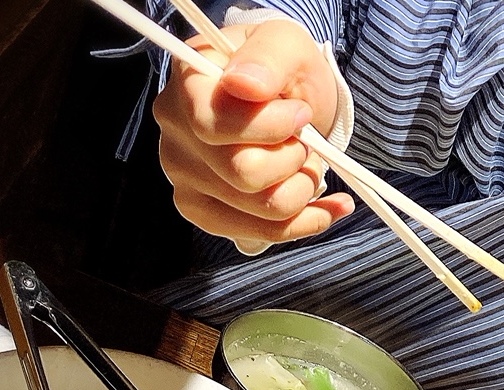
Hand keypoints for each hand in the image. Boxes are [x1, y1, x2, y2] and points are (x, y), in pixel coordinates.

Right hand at [153, 18, 353, 246]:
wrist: (283, 100)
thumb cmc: (280, 71)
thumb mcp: (283, 43)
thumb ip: (267, 57)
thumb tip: (244, 85)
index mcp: (186, 84)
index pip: (214, 125)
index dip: (271, 126)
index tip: (300, 113)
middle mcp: (176, 134)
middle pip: (244, 173)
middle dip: (294, 159)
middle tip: (305, 139)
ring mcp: (186, 179)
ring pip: (262, 208)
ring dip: (304, 187)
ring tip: (309, 162)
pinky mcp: (206, 213)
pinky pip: (264, 233)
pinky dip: (307, 220)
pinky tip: (327, 204)